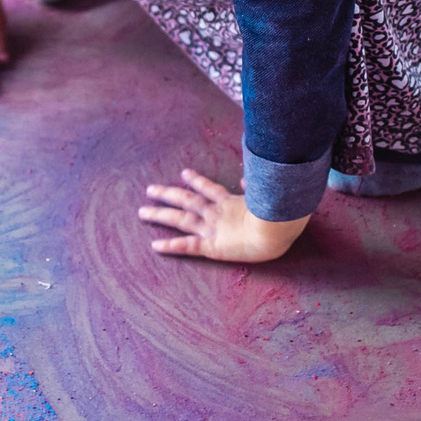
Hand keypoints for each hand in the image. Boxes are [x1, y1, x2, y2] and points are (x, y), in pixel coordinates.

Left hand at [139, 168, 309, 262]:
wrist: (275, 230)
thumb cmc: (278, 214)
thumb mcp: (267, 196)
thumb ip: (255, 187)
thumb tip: (247, 178)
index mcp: (230, 202)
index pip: (209, 188)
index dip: (196, 180)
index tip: (184, 173)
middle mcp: (216, 212)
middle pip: (186, 199)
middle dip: (167, 194)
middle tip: (150, 189)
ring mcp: (211, 228)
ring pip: (180, 219)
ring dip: (160, 215)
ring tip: (142, 212)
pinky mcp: (211, 246)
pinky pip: (187, 246)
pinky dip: (170, 246)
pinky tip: (155, 246)